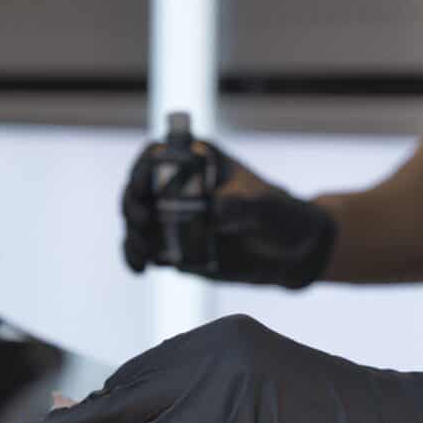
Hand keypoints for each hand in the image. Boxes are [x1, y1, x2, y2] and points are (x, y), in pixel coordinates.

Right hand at [122, 141, 335, 288]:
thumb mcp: (265, 206)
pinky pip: (145, 249)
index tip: (142, 186)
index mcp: (198, 160)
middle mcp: (179, 185)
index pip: (159, 153)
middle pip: (138, 187)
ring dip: (131, 234)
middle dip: (132, 204)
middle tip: (143, 222)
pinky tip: (141, 268)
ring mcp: (173, 216)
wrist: (291, 252)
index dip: (143, 167)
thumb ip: (241, 205)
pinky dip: (136, 257)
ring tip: (142, 254)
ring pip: (137, 220)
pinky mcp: (174, 245)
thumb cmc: (281, 215)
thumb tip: (213, 211)